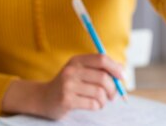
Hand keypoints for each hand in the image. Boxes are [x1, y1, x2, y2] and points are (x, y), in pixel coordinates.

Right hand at [1, 54, 123, 119]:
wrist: (43, 98)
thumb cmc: (68, 85)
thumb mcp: (80, 71)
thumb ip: (99, 69)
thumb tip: (122, 70)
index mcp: (77, 60)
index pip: (101, 59)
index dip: (115, 67)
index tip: (123, 77)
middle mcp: (72, 70)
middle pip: (103, 77)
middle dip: (113, 88)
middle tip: (113, 95)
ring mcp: (68, 85)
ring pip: (99, 92)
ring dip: (105, 100)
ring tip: (101, 102)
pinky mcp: (67, 100)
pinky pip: (92, 104)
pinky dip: (97, 106)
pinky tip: (92, 105)